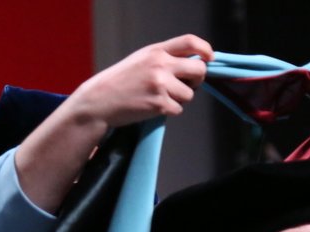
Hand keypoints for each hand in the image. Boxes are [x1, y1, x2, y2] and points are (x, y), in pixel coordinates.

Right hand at [65, 34, 212, 130]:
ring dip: (180, 99)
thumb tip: (193, 65)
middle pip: (199, 70)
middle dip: (198, 80)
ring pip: (190, 94)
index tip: (209, 58)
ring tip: (160, 97)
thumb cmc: (121, 81)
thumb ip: (165, 59)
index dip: (205, 49)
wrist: (100, 101)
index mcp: (156, 51)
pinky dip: (169, 111)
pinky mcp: (159, 104)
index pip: (189, 42)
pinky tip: (153, 107)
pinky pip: (178, 109)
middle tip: (188, 85)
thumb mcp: (141, 60)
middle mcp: (161, 65)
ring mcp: (161, 85)